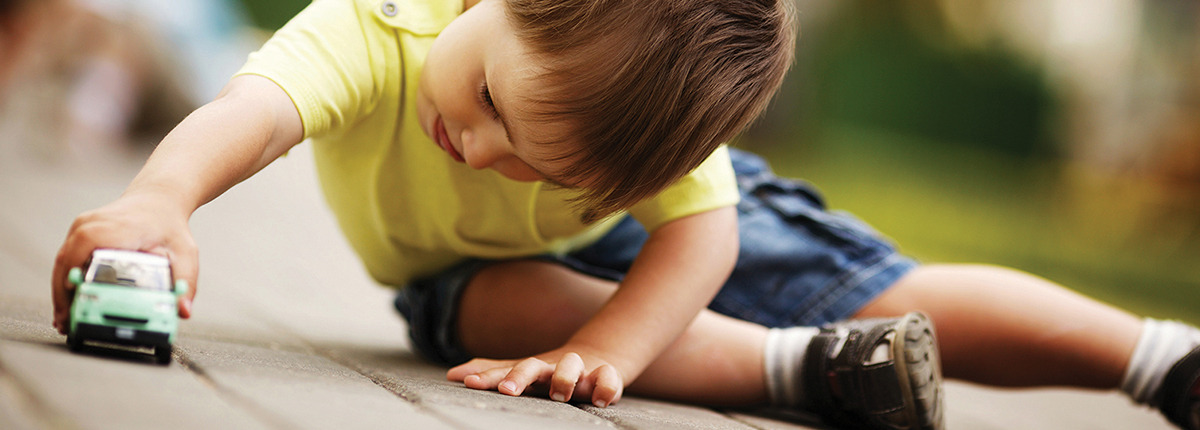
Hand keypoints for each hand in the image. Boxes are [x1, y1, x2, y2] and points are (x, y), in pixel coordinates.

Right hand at [52, 192, 197, 334]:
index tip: (74, 307)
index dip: (74, 282)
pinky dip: (65, 279)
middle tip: (67, 324)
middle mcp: (93, 224)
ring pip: (62, 261)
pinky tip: (68, 300)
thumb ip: (185, 282)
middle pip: (66, 262)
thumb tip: (183, 310)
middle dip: (64, 296)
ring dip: (61, 291)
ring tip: (64, 319)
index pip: (83, 255)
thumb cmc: (169, 225)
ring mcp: (83, 226)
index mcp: (115, 229)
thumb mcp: (184, 254)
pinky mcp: (80, 231)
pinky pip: (66, 257)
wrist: (159, 201)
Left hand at [447, 348, 624, 406]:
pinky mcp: (606, 376)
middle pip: (534, 365)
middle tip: (508, 391)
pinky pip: (609, 378)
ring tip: (558, 393)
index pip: (505, 370)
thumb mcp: (521, 370)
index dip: (488, 377)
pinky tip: (598, 399)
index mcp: (532, 367)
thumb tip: (451, 374)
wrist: (597, 356)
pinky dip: (606, 386)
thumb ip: (492, 372)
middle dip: (520, 376)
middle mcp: (553, 366)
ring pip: (573, 365)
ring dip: (565, 377)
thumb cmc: (551, 370)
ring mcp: (580, 371)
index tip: (470, 384)